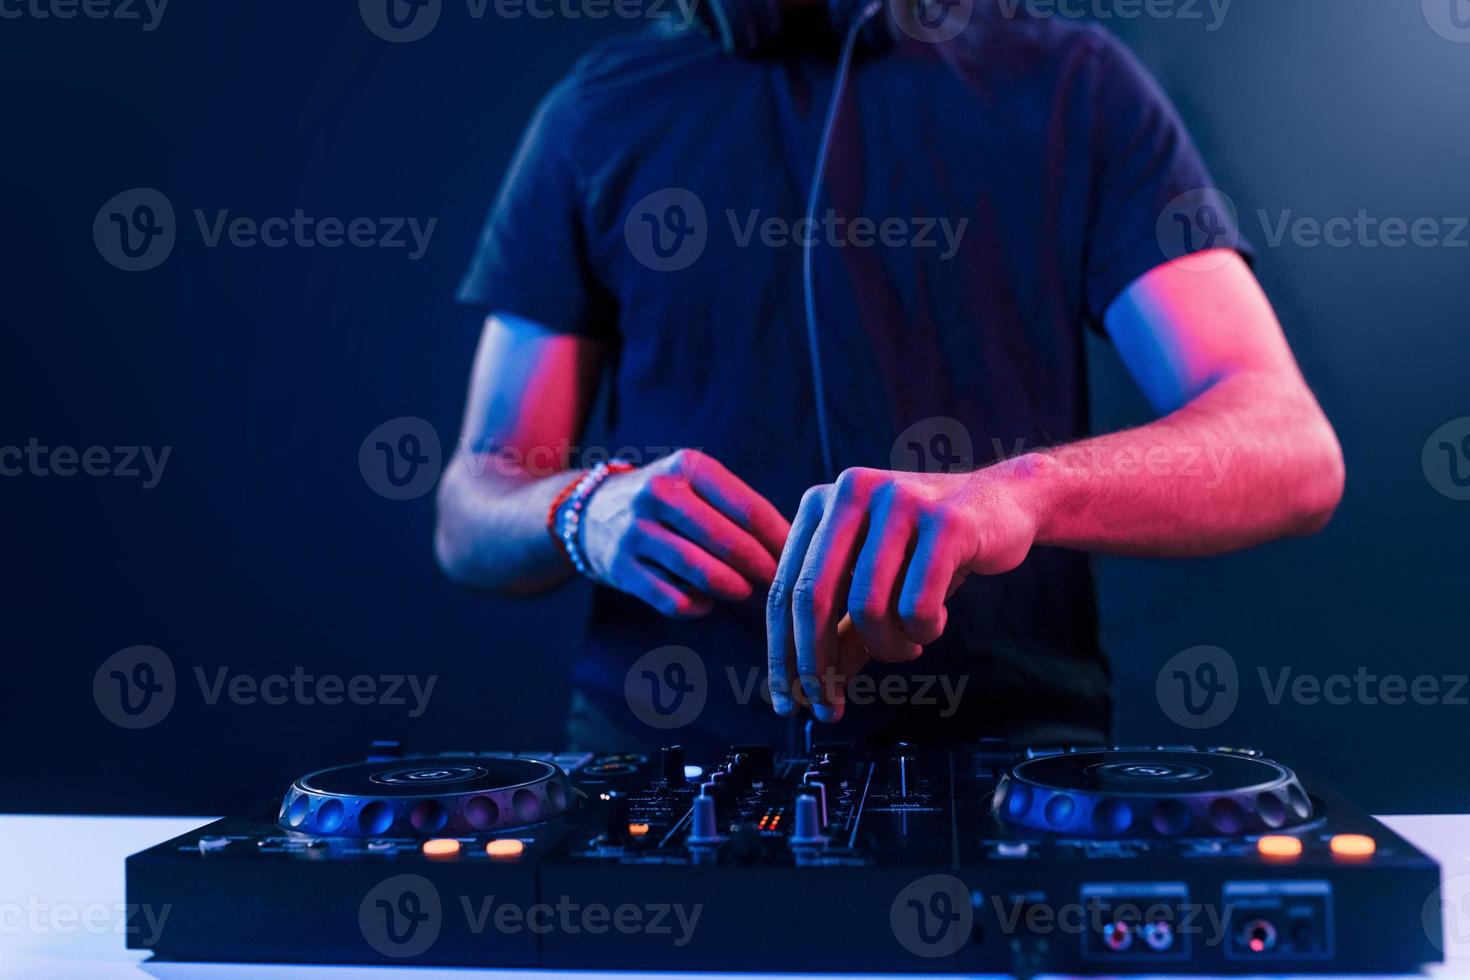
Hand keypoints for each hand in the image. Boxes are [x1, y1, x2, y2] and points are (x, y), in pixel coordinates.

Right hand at [582, 449, 790, 617]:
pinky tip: (707, 604)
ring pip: (700, 571)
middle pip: (728, 541)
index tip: (803, 559)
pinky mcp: (620, 567)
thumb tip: (799, 544)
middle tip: (781, 585)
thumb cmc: (667, 502)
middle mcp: (658, 494)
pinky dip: (696, 607)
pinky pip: (671, 598)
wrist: (591, 512)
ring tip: (748, 593)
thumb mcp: (696, 484)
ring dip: (733, 589)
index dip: (780, 539)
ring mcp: (635, 532)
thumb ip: (739, 507)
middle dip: (762, 569)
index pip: (749, 507)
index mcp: (688, 468)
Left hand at [765, 461, 1045, 721]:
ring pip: (867, 608)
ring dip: (887, 648)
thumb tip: (813, 689)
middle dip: (817, 666)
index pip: (784, 590)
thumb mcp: (877, 583)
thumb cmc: (931, 548)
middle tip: (829, 707)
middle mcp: (851, 492)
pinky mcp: (947, 522)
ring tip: (907, 647)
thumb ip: (841, 628)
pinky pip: (917, 605)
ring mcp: (899, 501)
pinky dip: (924, 630)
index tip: (787, 702)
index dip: (782, 654)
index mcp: (821, 503)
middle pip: (812, 599)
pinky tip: (935, 621)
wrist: (1006, 503)